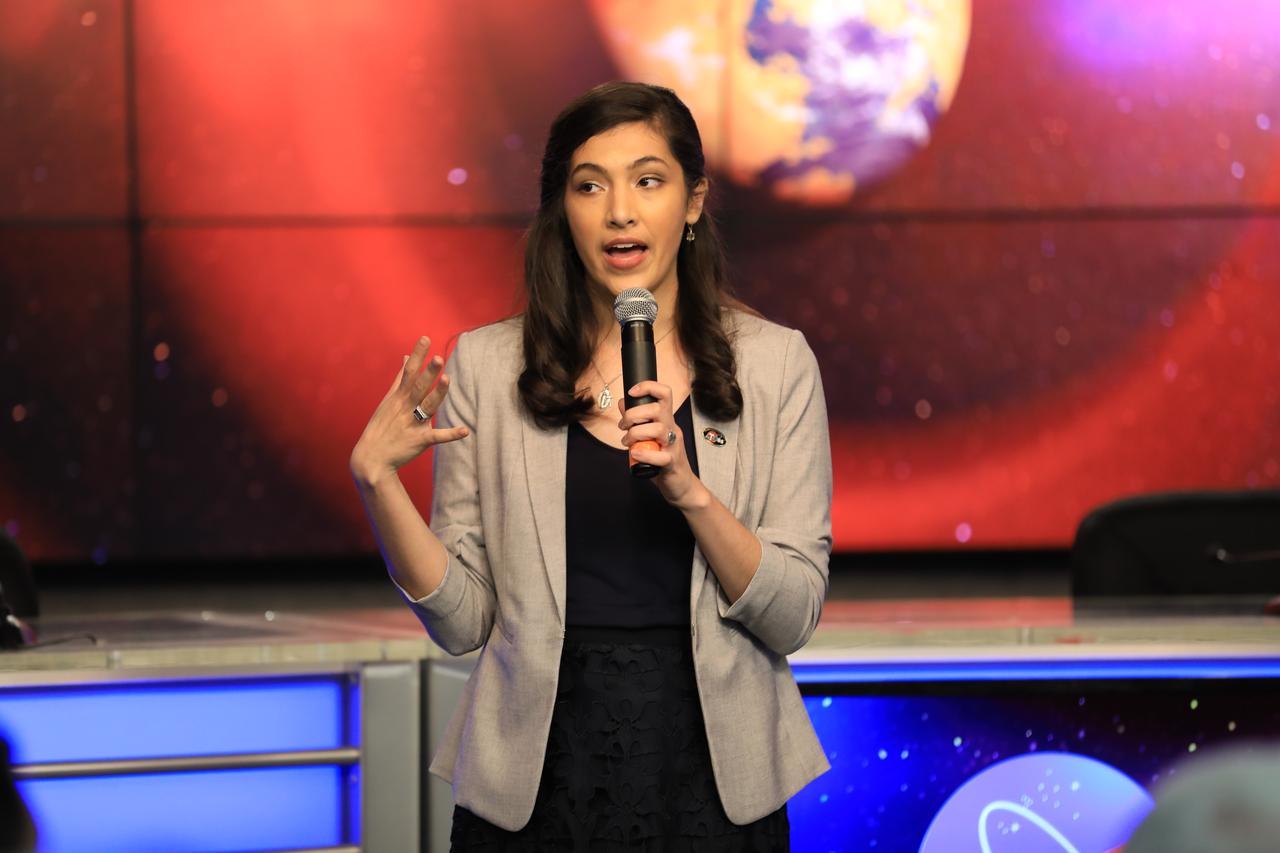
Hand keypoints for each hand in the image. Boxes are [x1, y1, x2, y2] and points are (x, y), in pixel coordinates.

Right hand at [350, 336, 468, 483]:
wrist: (371, 457)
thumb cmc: (382, 426)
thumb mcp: (388, 400)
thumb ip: (400, 379)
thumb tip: (406, 357)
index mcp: (398, 397)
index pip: (409, 372)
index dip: (417, 355)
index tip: (425, 338)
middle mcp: (405, 407)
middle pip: (419, 387)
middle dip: (429, 372)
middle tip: (439, 358)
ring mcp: (412, 424)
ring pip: (428, 406)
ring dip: (438, 394)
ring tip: (447, 380)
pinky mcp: (419, 441)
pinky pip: (436, 436)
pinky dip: (450, 434)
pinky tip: (465, 430)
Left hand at [618, 380, 705, 509]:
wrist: (680, 485)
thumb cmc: (663, 460)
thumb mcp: (649, 437)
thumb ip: (637, 420)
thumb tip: (623, 403)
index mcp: (667, 420)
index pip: (664, 394)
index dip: (648, 387)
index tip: (632, 392)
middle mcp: (672, 429)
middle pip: (657, 410)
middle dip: (633, 415)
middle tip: (623, 427)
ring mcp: (673, 446)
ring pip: (658, 429)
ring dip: (635, 434)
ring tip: (627, 443)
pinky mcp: (672, 463)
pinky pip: (660, 456)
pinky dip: (645, 454)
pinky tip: (635, 454)